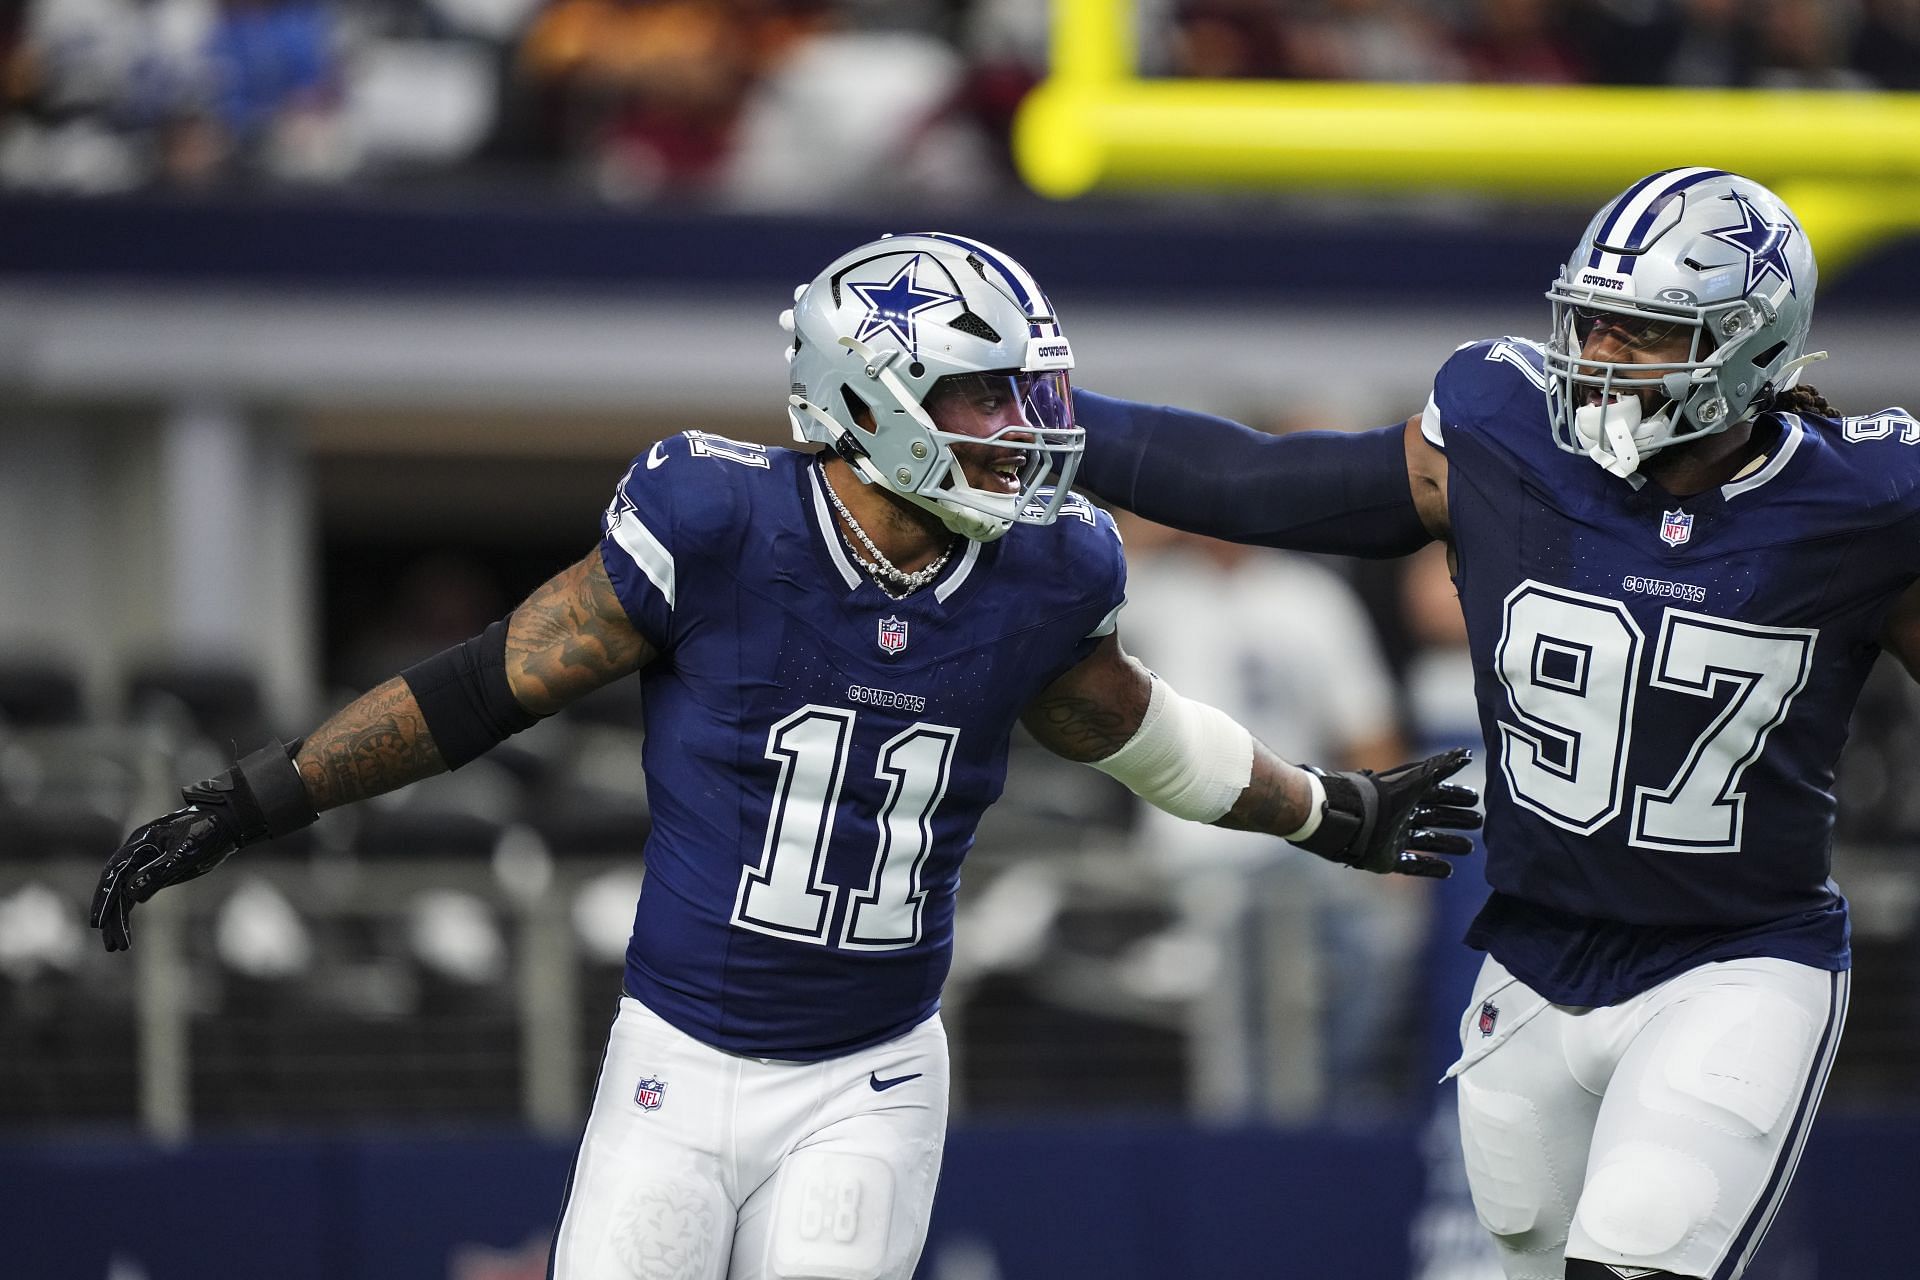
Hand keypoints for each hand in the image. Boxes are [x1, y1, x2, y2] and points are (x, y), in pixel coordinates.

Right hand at [91, 740, 316, 951]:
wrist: (228, 822)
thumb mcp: (186, 852)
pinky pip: (137, 893)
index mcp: (140, 843)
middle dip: (111, 917)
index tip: (98, 923)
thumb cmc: (208, 831)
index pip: (114, 874)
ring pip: (125, 894)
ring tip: (118, 947)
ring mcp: (145, 862)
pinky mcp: (156, 871)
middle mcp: (137, 853)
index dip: (104, 899)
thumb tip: (131, 894)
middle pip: (116, 888)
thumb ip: (159, 872)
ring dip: (120, 919)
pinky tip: (126, 934)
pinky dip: (131, 912)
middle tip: (112, 945)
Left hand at [1292, 747, 1480, 877]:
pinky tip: (1449, 870)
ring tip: (1469, 848)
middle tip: (1478, 823)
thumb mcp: (1416, 780)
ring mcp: (1393, 838)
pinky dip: (1430, 867)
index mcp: (1405, 795)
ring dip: (1447, 844)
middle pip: (1434, 817)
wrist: (1348, 819)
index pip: (1436, 795)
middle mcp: (1401, 816)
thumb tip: (1466, 753)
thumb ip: (1441, 767)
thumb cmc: (1382, 796)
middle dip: (1455, 820)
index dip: (1456, 797)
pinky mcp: (1386, 859)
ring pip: (1426, 841)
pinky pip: (1412, 865)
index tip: (1476, 799)